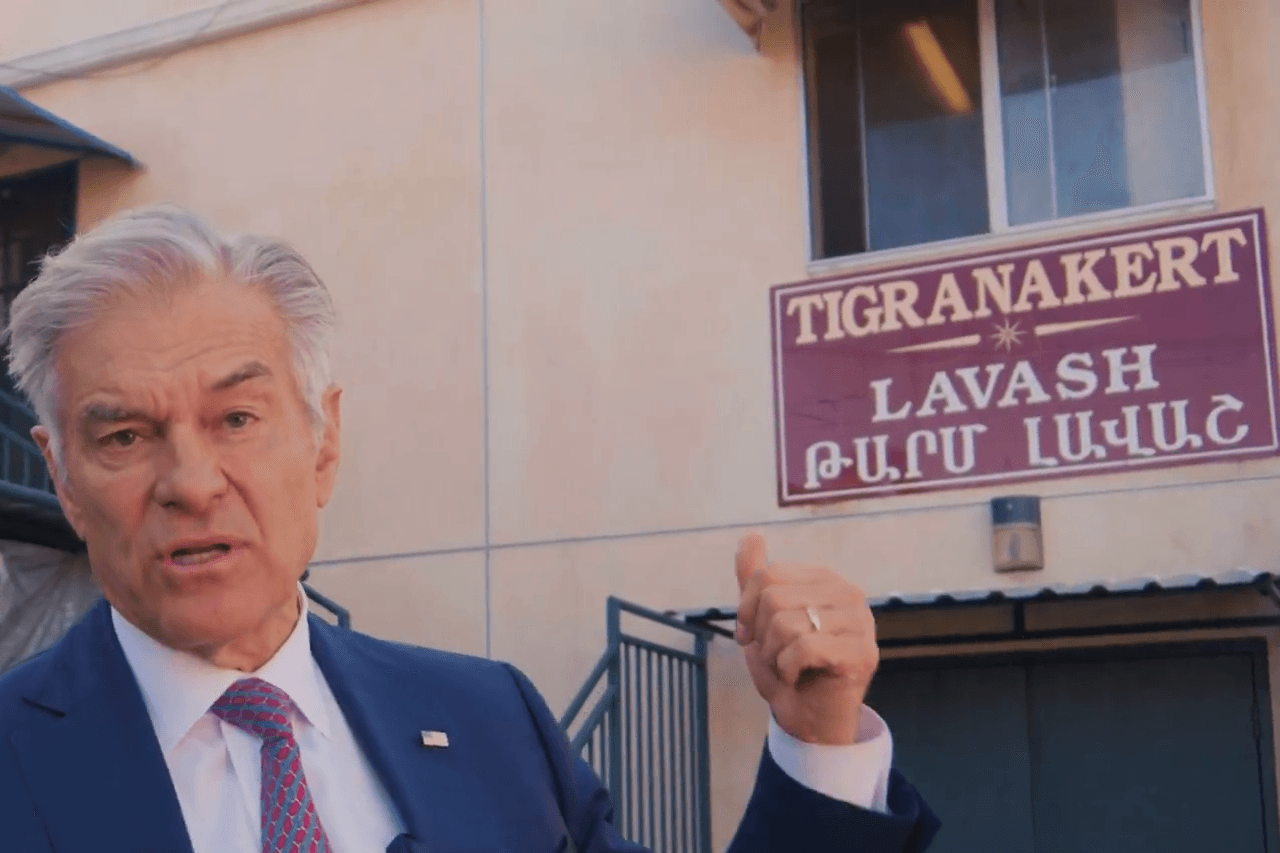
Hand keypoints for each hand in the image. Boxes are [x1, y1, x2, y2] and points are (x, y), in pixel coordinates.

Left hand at [734, 532, 878, 744]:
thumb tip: (751, 535)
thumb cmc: (788, 668)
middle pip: (774, 598)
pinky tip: (800, 676)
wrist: (808, 719)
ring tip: (791, 667)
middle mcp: (847, 593)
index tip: (753, 635)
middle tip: (778, 655)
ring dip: (776, 655)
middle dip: (763, 635)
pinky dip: (789, 668)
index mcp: (824, 579)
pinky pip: (805, 648)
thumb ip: (756, 578)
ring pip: (787, 624)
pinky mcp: (862, 654)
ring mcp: (860, 623)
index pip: (767, 575)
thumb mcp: (762, 620)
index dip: (747, 609)